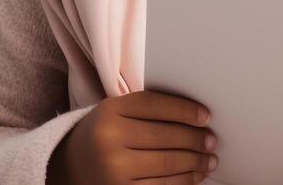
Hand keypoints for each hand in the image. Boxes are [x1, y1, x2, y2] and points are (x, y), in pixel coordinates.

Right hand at [49, 90, 217, 184]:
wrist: (69, 166)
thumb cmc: (104, 134)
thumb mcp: (117, 111)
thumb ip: (150, 108)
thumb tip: (200, 117)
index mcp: (109, 111)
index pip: (157, 106)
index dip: (186, 111)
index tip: (206, 117)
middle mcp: (109, 139)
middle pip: (167, 136)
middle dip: (196, 140)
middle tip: (212, 141)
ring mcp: (113, 169)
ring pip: (168, 164)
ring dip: (196, 162)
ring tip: (210, 160)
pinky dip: (184, 181)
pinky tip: (195, 175)